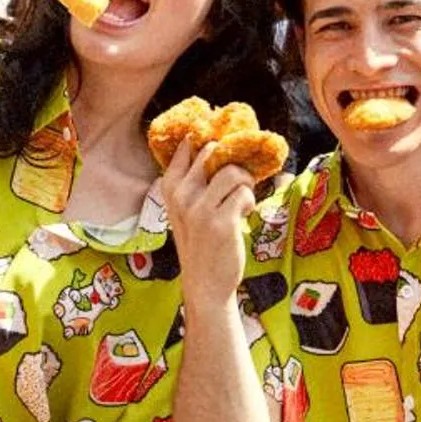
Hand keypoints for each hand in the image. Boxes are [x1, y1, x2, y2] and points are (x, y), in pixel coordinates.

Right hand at [163, 139, 252, 309]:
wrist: (205, 284)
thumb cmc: (201, 243)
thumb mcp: (187, 210)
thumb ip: (196, 182)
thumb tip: (219, 147)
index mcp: (171, 188)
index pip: (187, 146)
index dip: (206, 137)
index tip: (220, 138)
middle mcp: (182, 195)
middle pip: (213, 152)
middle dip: (232, 162)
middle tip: (237, 181)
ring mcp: (200, 209)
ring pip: (232, 171)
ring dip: (244, 183)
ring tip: (241, 200)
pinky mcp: (221, 222)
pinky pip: (244, 193)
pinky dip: (249, 201)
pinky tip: (243, 215)